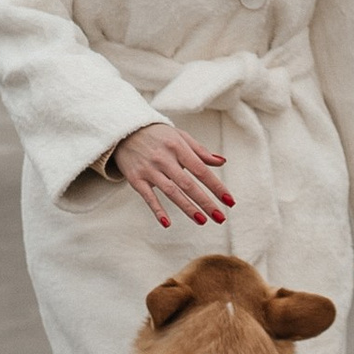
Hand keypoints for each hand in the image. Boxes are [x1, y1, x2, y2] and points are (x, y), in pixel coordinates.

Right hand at [109, 120, 231, 231]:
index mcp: (178, 147)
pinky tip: (167, 223)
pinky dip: (157, 210)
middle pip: (188, 184)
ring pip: (171, 192)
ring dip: (187, 207)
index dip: (216, 186)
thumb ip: (200, 151)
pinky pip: (148, 197)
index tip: (229, 201)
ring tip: (202, 220)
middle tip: (220, 217)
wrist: (124, 131)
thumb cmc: (158, 135)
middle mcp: (164, 158)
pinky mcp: (136, 179)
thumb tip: (222, 162)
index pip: (201, 170)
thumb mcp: (179, 137)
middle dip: (205, 202)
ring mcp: (149, 169)